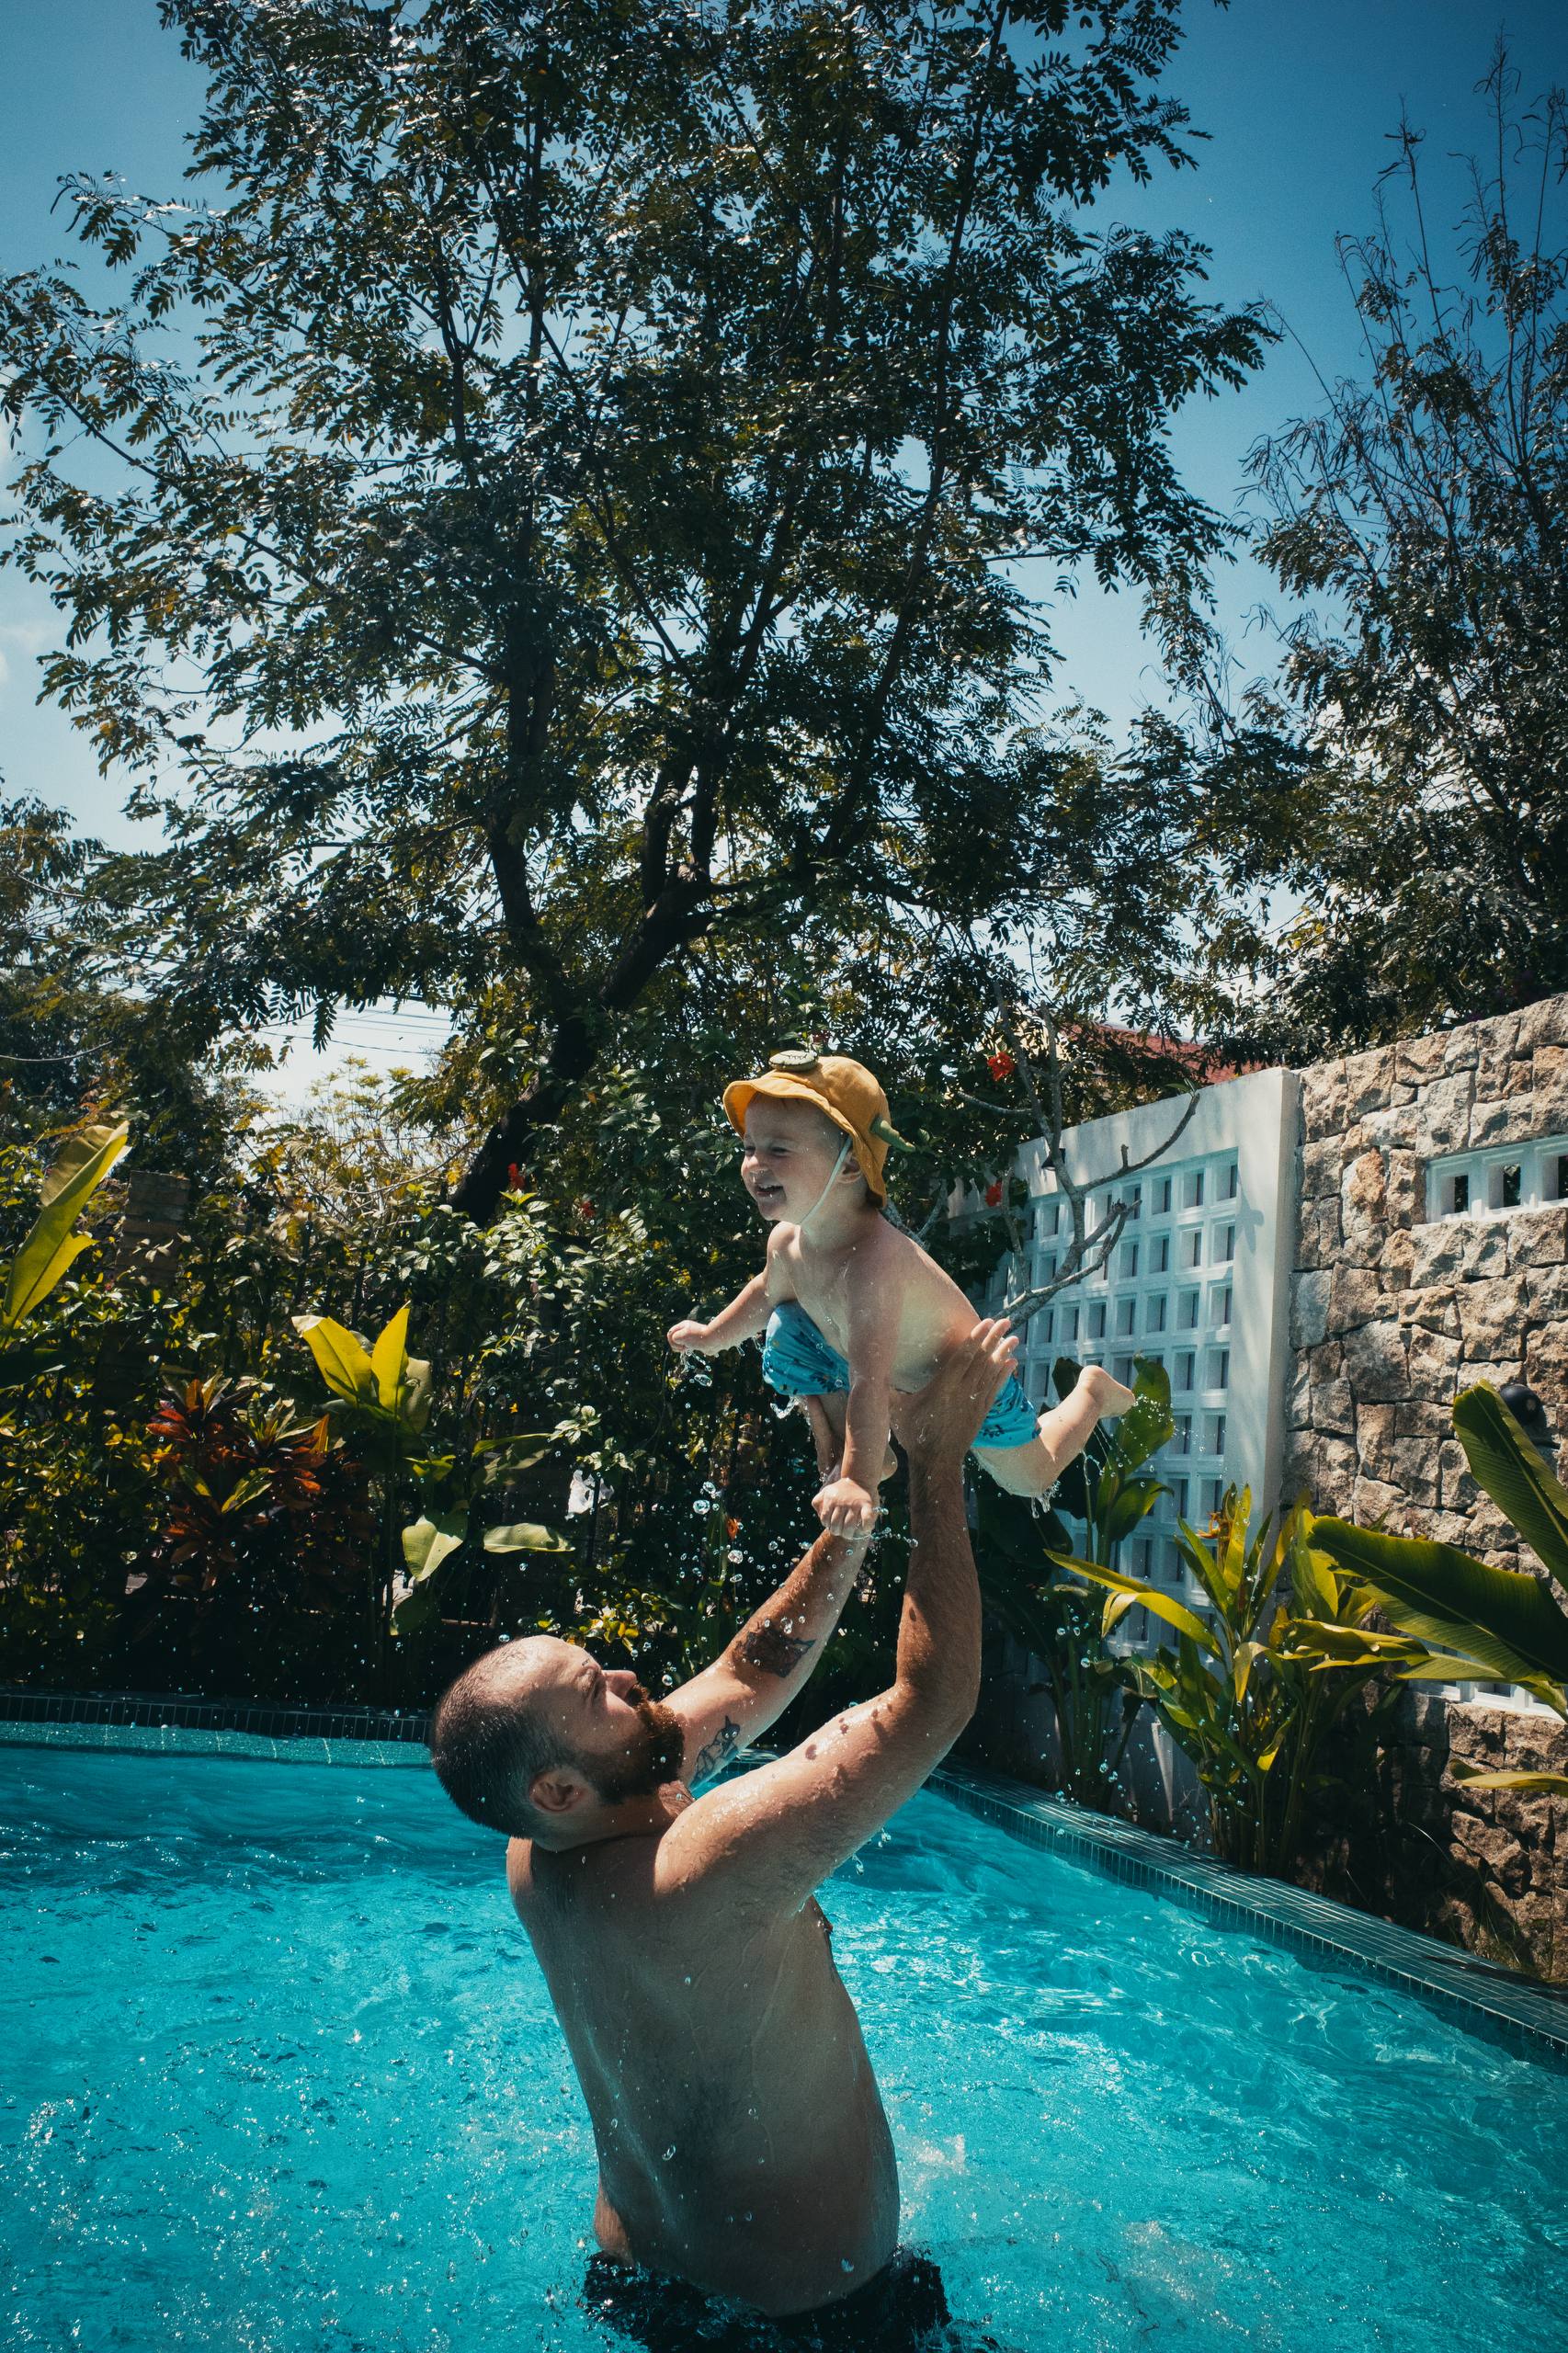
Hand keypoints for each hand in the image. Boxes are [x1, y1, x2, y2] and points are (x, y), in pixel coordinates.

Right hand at [667, 1319, 709, 1353]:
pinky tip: (690, 1349)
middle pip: (673, 1338)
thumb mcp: (680, 1336)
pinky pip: (686, 1346)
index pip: (670, 1333)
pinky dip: (686, 1349)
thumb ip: (673, 1338)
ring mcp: (691, 1336)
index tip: (680, 1343)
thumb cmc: (698, 1338)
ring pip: (679, 1343)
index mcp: (683, 1325)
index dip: (671, 1340)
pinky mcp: (695, 1343)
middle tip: (683, 1346)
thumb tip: (676, 1342)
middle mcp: (686, 1329)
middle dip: (676, 1345)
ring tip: (687, 1348)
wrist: (713, 1341)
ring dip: (680, 1348)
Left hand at [812, 1474, 878, 1536]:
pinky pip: (866, 1519)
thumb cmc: (841, 1489)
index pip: (825, 1519)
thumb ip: (818, 1501)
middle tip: (841, 1532)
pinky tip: (863, 1529)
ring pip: (849, 1525)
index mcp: (830, 1499)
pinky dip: (865, 1527)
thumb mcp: (826, 1491)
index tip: (832, 1526)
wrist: (859, 1478)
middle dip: (838, 1531)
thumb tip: (819, 1514)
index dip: (828, 1525)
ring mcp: (854, 1504)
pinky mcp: (866, 1505)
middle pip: (836, 1525)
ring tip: (850, 1534)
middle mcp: (841, 1502)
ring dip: (848, 1533)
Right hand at [888, 1318, 1018, 1467]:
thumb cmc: (914, 1435)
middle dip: (994, 1339)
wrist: (936, 1462)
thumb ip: (888, 1390)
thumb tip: (869, 1372)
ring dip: (1003, 1353)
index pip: (963, 1357)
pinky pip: (995, 1389)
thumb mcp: (896, 1410)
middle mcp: (962, 1391)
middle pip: (981, 1360)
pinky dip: (1004, 1374)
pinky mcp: (980, 1412)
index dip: (976, 1338)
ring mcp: (974, 1402)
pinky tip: (1012, 1363)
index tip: (987, 1322)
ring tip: (1014, 1337)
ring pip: (991, 1372)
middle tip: (1006, 1322)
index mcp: (943, 1387)